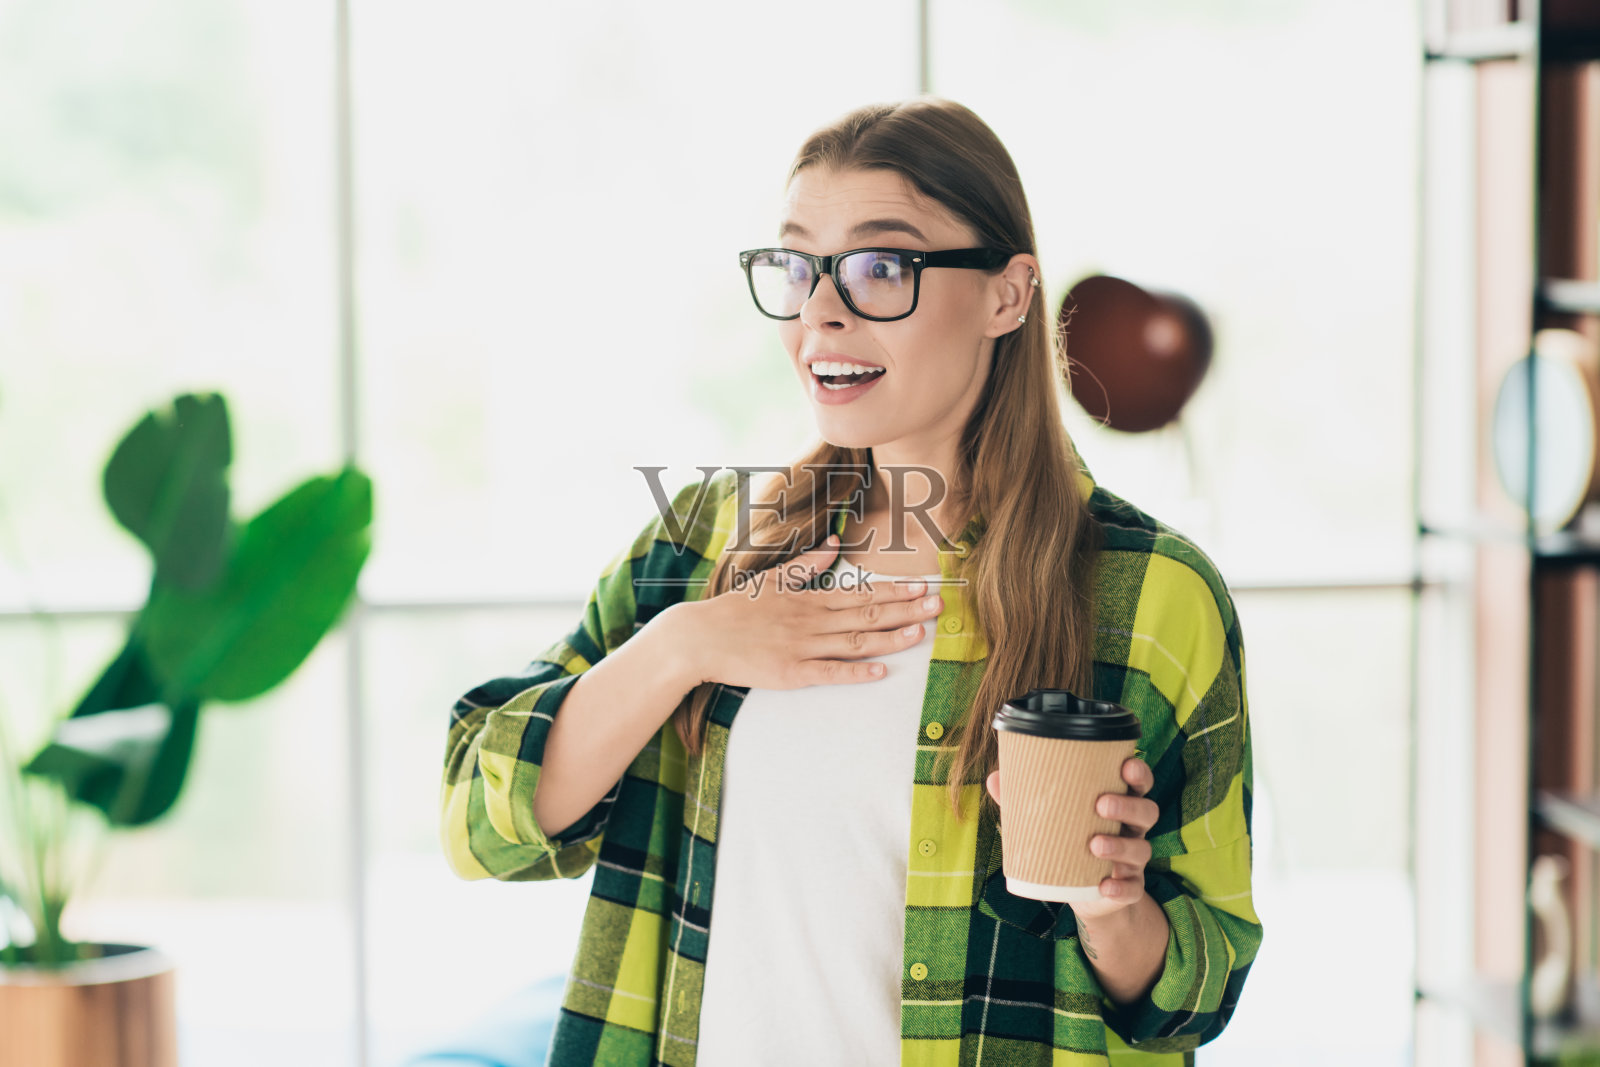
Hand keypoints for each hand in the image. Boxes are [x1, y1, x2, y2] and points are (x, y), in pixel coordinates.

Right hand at [680, 535, 945, 688]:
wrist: (701, 637)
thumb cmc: (737, 608)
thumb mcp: (772, 578)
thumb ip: (807, 563)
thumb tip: (834, 543)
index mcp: (809, 598)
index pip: (861, 593)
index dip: (895, 591)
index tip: (923, 586)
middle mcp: (811, 621)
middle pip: (867, 615)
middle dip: (906, 610)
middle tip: (938, 605)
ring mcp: (803, 647)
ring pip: (855, 642)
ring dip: (890, 638)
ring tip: (920, 633)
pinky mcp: (791, 673)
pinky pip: (829, 672)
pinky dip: (856, 672)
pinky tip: (880, 671)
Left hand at [985, 756, 1158, 919]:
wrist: (1085, 897)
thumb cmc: (1068, 844)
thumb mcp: (1049, 821)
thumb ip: (1025, 801)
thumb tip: (995, 777)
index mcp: (1118, 805)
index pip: (1139, 783)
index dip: (1139, 773)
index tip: (1126, 764)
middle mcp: (1131, 829)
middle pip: (1147, 811)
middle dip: (1128, 805)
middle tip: (1101, 803)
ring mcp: (1133, 860)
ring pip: (1141, 849)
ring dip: (1120, 845)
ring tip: (1094, 844)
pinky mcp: (1129, 888)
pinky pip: (1134, 888)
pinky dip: (1121, 887)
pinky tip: (1105, 885)